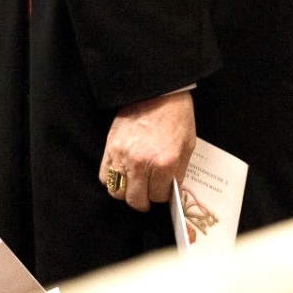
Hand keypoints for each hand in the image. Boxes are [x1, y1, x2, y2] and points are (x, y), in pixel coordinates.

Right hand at [100, 91, 195, 210]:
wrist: (158, 91)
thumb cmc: (176, 116)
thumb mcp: (187, 145)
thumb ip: (178, 171)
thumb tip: (171, 190)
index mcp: (164, 163)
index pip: (159, 196)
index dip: (162, 197)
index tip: (163, 192)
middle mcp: (141, 163)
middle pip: (136, 199)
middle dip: (144, 201)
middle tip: (148, 197)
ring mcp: (123, 156)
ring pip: (118, 192)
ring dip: (127, 193)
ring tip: (135, 187)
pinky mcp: (110, 148)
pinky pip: (104, 176)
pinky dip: (112, 180)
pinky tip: (123, 175)